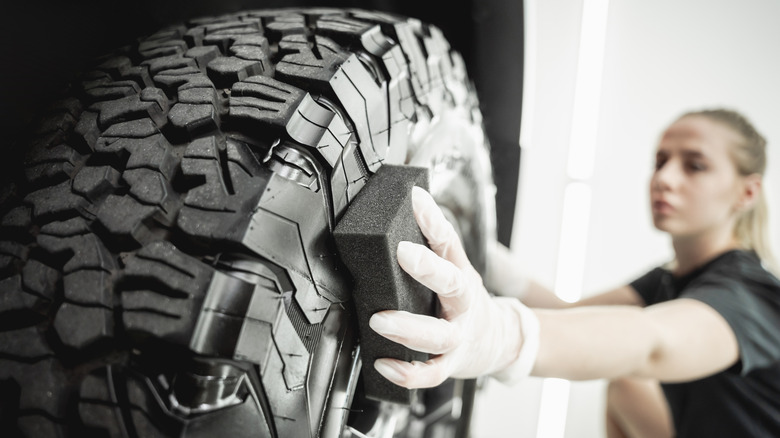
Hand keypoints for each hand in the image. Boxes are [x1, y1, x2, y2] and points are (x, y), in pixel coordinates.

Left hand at [369, 187, 537, 388]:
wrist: (500, 343)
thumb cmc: (468, 303)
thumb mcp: (459, 270)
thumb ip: (435, 245)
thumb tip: (410, 206)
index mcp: (462, 277)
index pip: (450, 241)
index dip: (434, 219)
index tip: (415, 199)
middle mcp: (462, 306)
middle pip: (453, 285)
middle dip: (429, 269)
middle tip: (402, 253)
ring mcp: (457, 337)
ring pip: (438, 336)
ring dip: (409, 329)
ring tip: (380, 322)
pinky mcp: (449, 364)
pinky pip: (430, 374)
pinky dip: (409, 373)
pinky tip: (385, 364)